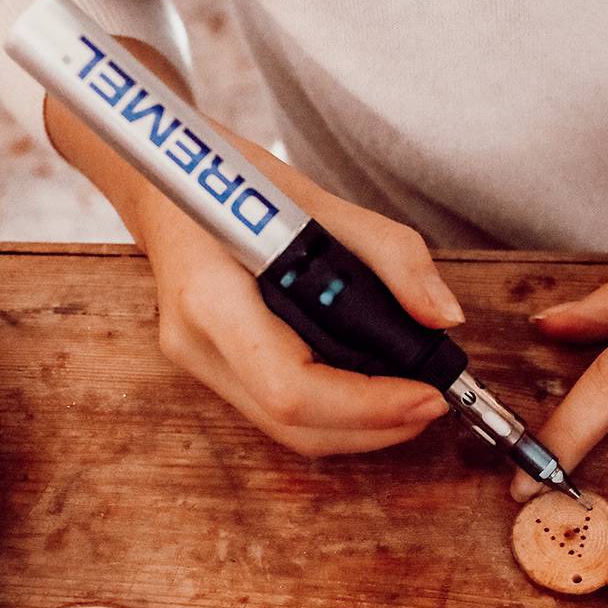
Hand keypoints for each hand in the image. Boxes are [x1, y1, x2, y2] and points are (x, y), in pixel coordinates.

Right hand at [46, 38, 463, 456]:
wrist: (163, 177)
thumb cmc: (234, 180)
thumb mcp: (320, 199)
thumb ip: (392, 257)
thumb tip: (444, 316)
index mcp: (211, 297)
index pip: (292, 387)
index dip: (367, 405)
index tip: (428, 395)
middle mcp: (197, 344)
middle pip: (293, 424)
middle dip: (374, 427)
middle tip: (434, 402)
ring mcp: (199, 363)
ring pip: (287, 430)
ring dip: (360, 428)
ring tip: (414, 399)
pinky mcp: (214, 369)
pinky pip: (279, 411)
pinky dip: (335, 412)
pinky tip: (374, 389)